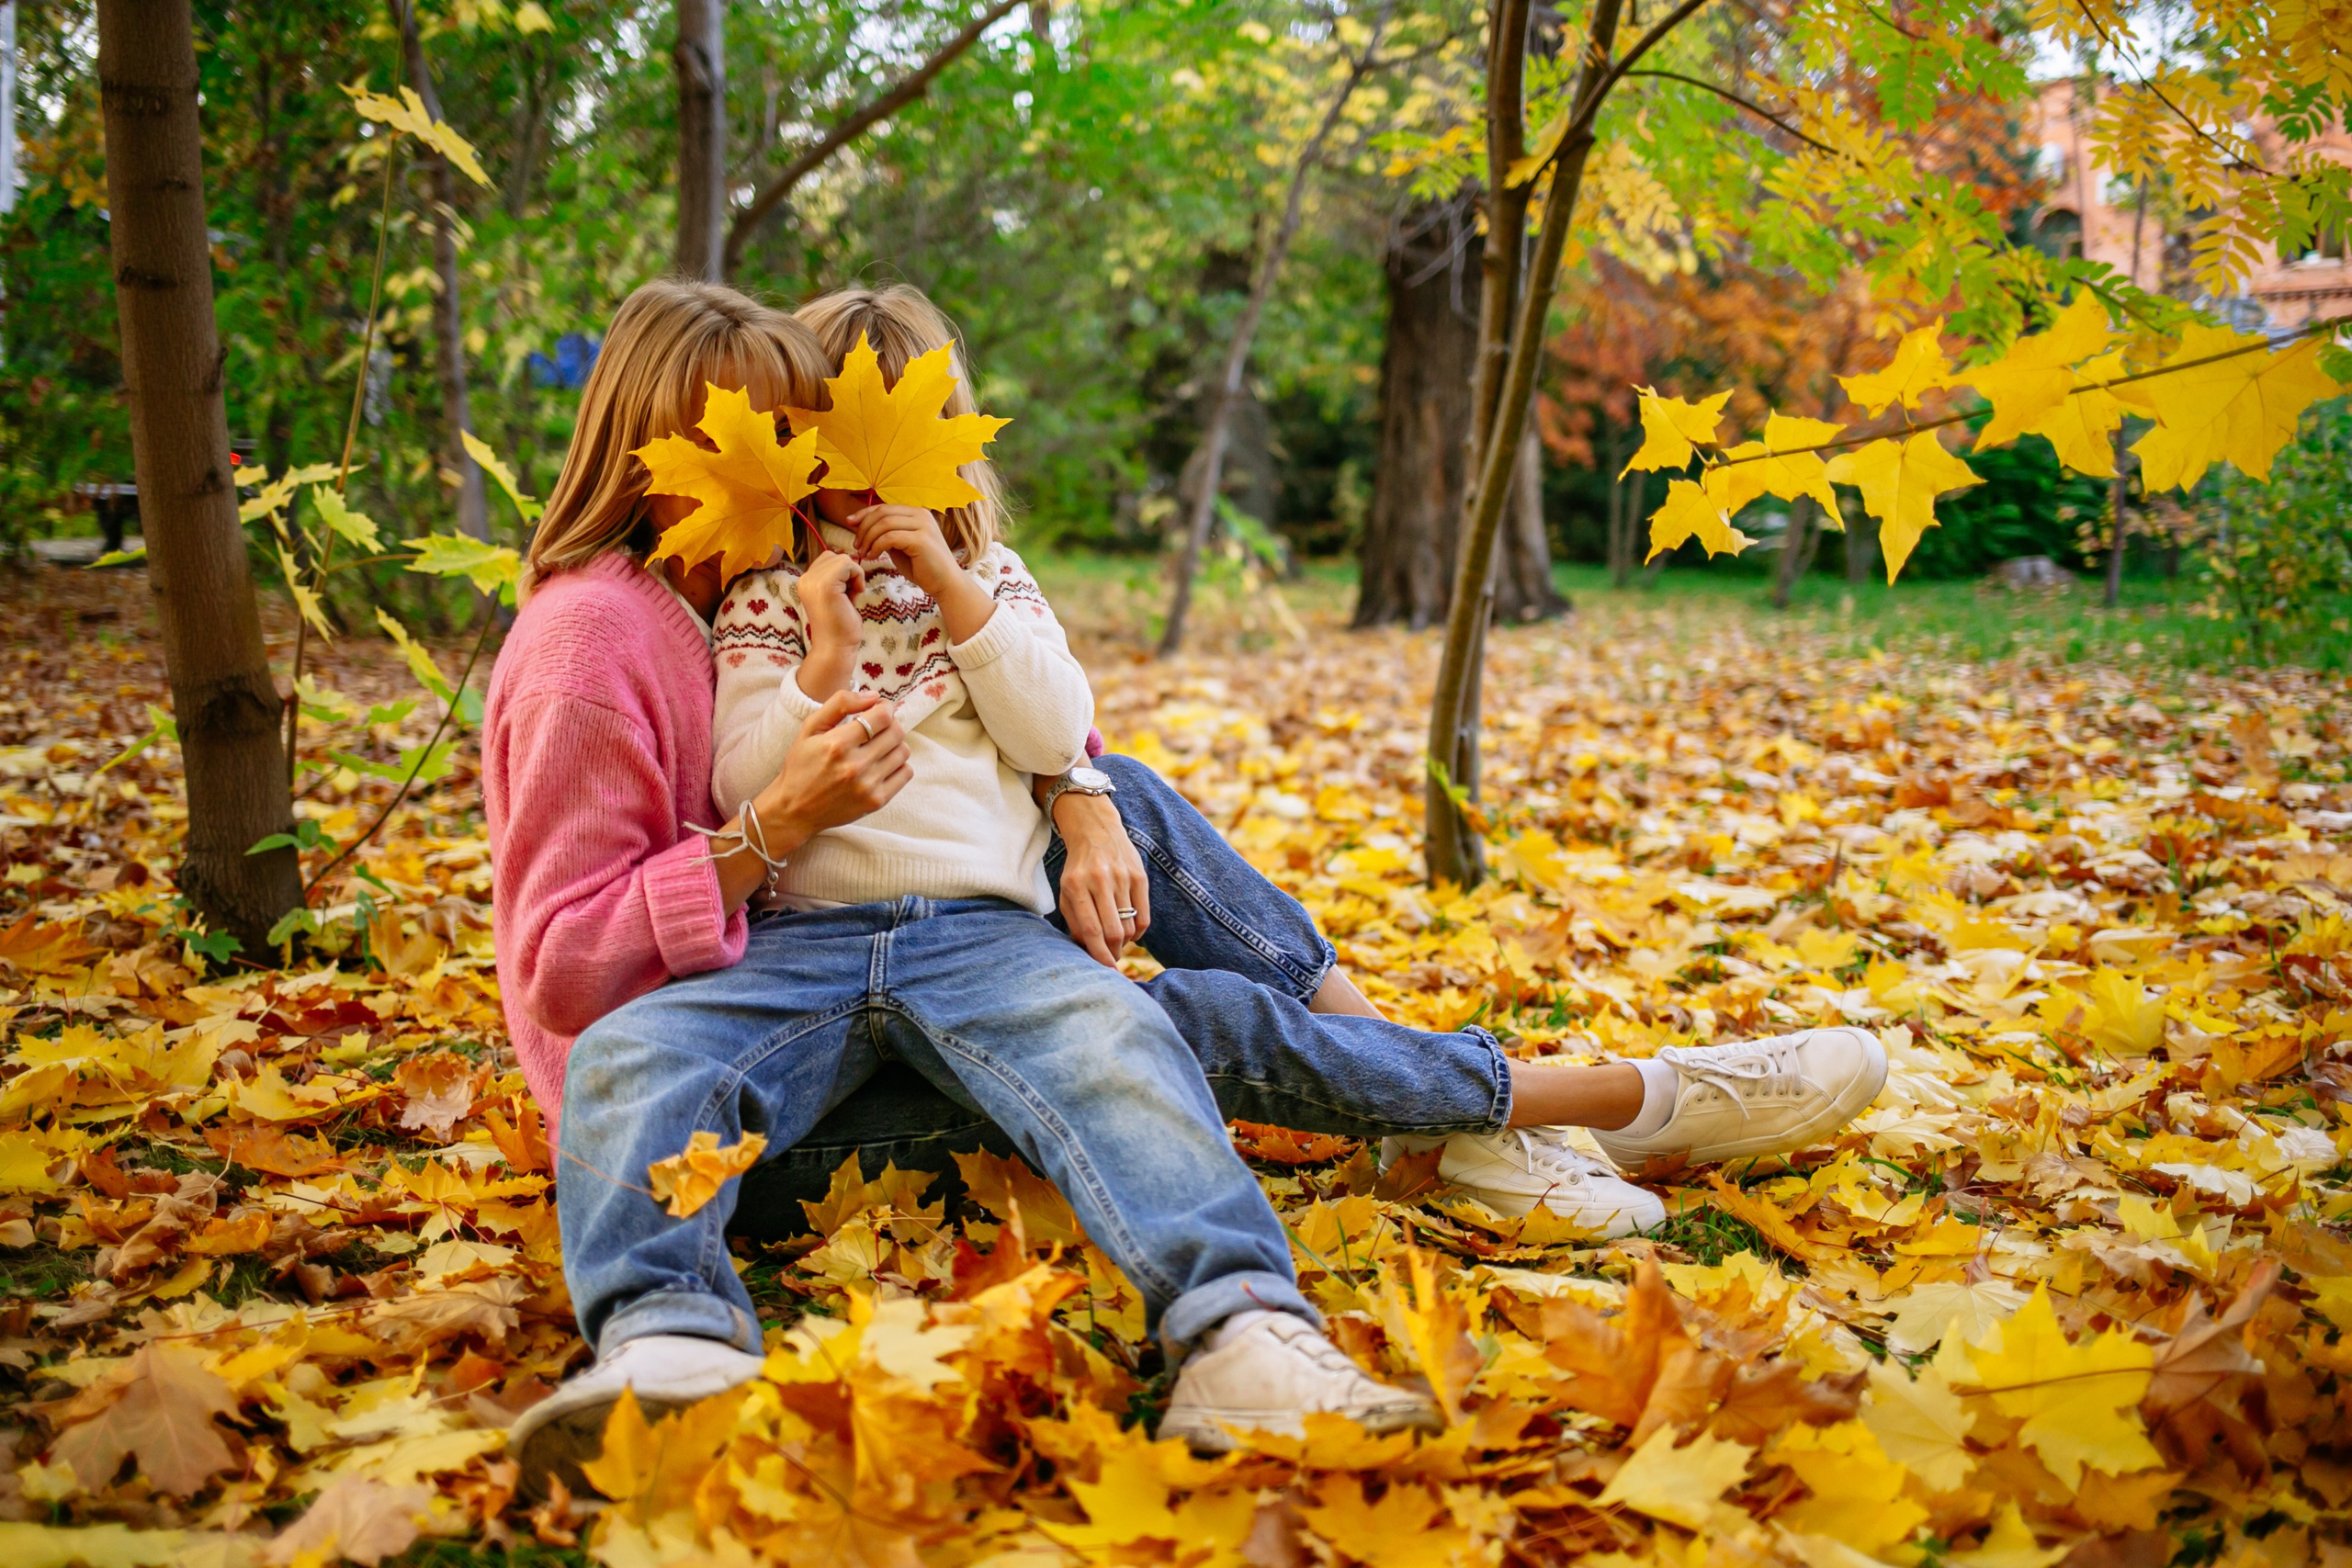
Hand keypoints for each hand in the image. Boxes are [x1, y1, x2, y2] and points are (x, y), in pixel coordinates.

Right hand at [754, 691, 910, 846]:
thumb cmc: (801, 765)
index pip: (882, 716)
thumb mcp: (810, 728)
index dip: (885, 707)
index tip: (880, 708)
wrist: (794, 809)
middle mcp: (855, 766)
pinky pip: (906, 773)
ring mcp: (868, 786)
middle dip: (890, 723)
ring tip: (878, 746)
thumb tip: (874, 695)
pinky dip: (898, 765)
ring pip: (903, 751)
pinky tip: (881, 764)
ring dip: (894, 744)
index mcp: (837, 744)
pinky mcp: (877, 801)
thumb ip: (840, 704)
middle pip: (896, 732)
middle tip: (879, 727)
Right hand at [795, 550, 865, 699]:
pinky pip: (848, 564)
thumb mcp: (837, 594)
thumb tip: (852, 559)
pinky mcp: (825, 585)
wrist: (836, 647)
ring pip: (842, 559)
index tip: (845, 593)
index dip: (843, 572)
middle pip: (835, 556)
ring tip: (851, 595)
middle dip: (849, 572)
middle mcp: (805, 579)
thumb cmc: (841, 625)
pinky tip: (856, 594)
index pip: (827, 559)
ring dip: (854, 575)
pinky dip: (858, 576)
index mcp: (805, 582)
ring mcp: (813, 581)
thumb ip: (839, 578)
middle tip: (849, 595)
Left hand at [850, 503, 996, 643]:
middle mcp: (922, 514)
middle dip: (864, 527)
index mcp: (917, 513)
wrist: (945, 584)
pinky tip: (873, 557)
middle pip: (882, 512)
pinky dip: (876, 546)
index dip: (863, 513)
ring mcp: (923, 525)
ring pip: (884, 523)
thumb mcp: (901, 546)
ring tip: (864, 553)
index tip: (849, 523)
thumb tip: (863, 527)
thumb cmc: (923, 567)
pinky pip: (890, 537)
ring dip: (868, 538)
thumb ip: (887, 534)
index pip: (884, 507)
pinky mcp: (921, 540)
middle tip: (856, 545)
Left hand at [1051, 790, 1149, 966]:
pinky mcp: (1140, 876)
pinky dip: (1138, 931)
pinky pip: (1144, 916)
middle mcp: (1099, 881)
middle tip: (1111, 959)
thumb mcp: (1066, 892)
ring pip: (1130, 926)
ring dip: (1125, 942)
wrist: (1096, 830)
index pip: (1091, 930)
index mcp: (1076, 886)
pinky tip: (1130, 931)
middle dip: (1113, 952)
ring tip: (1117, 942)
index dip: (1099, 955)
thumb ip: (1074, 921)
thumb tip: (1088, 951)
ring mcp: (1122, 877)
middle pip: (1114, 931)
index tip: (1105, 970)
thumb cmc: (1078, 868)